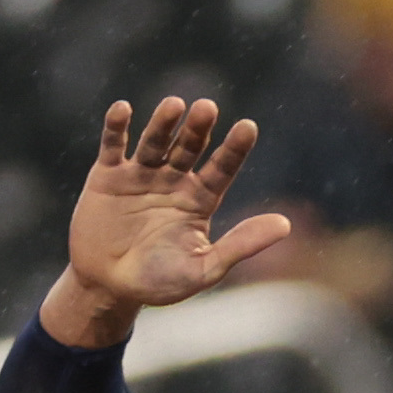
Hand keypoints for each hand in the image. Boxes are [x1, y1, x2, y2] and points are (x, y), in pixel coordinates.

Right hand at [44, 96, 289, 347]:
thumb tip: (285, 225)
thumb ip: (241, 245)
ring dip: (163, 122)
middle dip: (198, 129)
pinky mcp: (107, 175)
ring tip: (175, 105)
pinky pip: (113, 146)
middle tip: (207, 108)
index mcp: (200, 199)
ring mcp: (140, 175)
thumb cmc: (160, 282)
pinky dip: (117, 127)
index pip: (222, 168)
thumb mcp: (204, 268)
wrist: (109, 287)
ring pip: (155, 141)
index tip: (248, 127)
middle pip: (189, 147)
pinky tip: (123, 109)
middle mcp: (173, 180)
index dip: (235, 148)